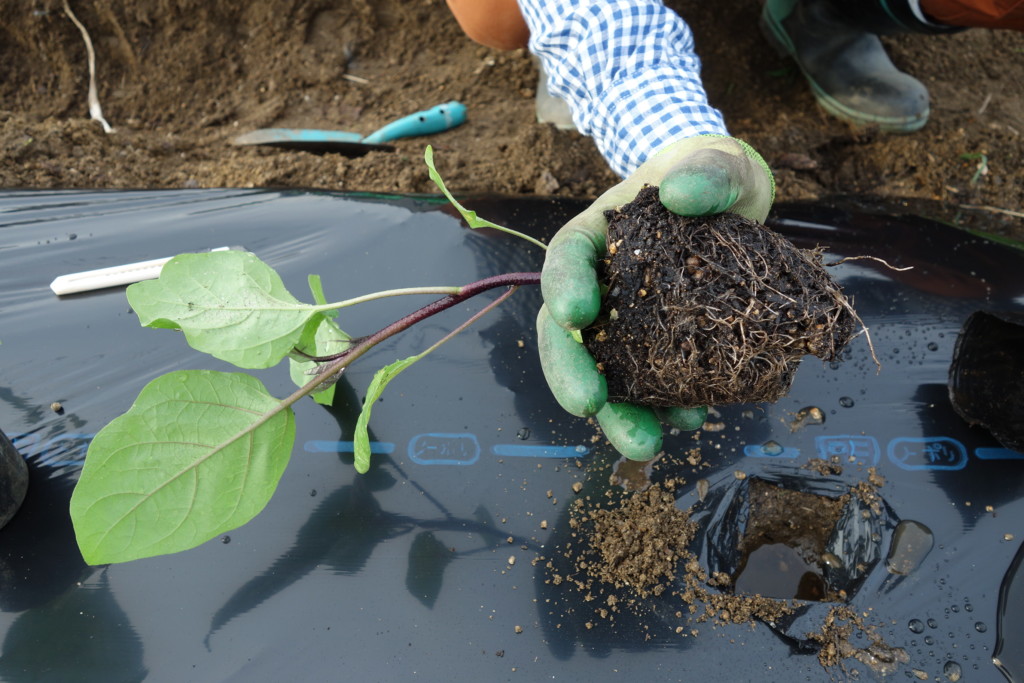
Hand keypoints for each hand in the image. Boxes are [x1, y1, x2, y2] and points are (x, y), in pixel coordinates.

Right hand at [537, 135, 774, 459]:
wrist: (735, 204)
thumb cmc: (712, 177)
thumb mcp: (716, 162)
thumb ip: (706, 172)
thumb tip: (680, 194)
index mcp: (597, 236)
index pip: (566, 259)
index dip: (564, 287)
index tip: (579, 314)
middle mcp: (600, 285)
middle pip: (568, 333)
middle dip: (571, 372)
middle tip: (589, 405)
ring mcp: (628, 322)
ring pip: (604, 372)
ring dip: (618, 413)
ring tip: (643, 445)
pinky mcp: (660, 348)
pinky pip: (650, 385)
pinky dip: (664, 409)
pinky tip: (690, 422)